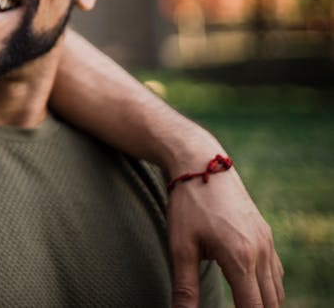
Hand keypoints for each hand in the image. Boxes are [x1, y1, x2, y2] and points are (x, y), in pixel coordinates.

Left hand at [167, 167, 284, 306]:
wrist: (202, 163)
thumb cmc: (187, 204)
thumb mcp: (180, 246)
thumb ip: (185, 286)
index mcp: (240, 258)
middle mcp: (261, 252)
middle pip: (270, 303)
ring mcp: (267, 242)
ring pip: (276, 289)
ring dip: (263, 303)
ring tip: (244, 306)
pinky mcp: (266, 234)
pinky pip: (275, 272)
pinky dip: (268, 287)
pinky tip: (251, 289)